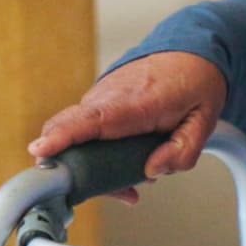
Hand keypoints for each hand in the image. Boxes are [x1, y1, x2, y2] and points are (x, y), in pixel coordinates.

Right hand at [28, 51, 229, 200]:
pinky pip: (84, 133)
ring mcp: (98, 99)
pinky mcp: (96, 104)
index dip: (62, 136)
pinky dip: (94, 154)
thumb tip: (152, 171)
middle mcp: (107, 98)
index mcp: (134, 103)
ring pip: (74, 137)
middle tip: (92, 192)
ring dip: (91, 167)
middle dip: (66, 165)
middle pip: (66, 129)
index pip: (90, 120)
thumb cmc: (194, 83)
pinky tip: (124, 170)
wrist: (188, 53)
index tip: (41, 150)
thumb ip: (183, 151)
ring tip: (128, 187)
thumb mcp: (204, 121)